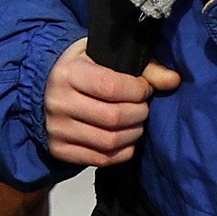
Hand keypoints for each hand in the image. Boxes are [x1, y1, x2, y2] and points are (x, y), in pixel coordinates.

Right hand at [41, 48, 176, 170]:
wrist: (43, 89)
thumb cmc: (82, 69)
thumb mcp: (105, 56)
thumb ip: (142, 66)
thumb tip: (173, 80)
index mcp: (68, 73)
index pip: (111, 87)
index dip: (138, 90)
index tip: (144, 88)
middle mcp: (58, 102)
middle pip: (113, 117)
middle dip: (138, 113)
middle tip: (142, 108)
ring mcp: (57, 129)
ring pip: (109, 141)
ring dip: (133, 134)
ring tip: (135, 123)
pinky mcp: (59, 149)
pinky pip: (100, 159)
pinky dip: (122, 152)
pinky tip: (125, 140)